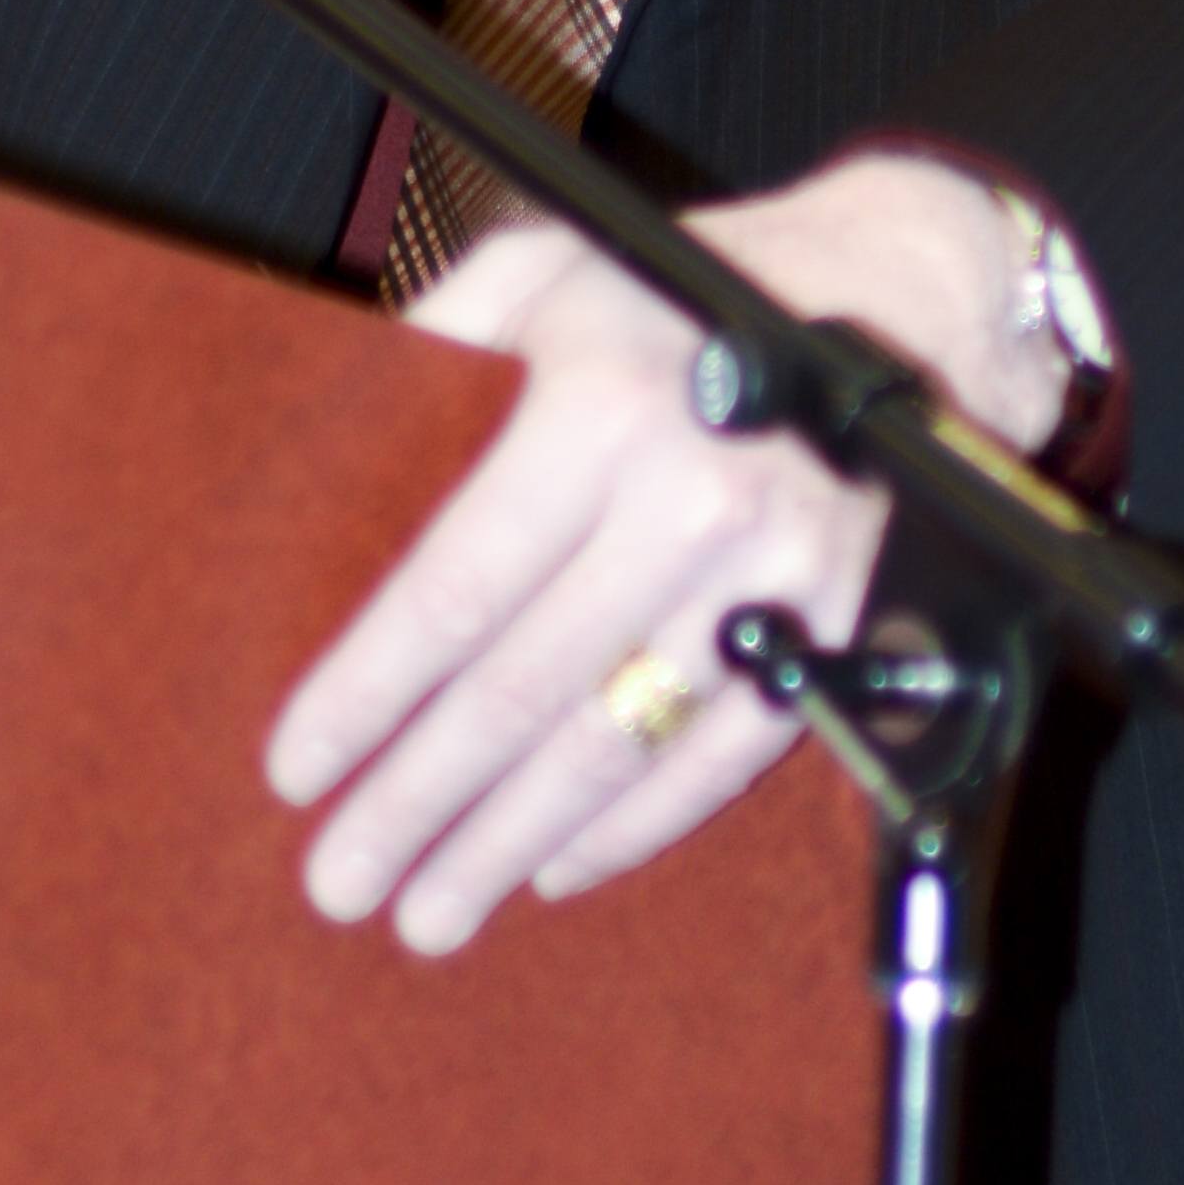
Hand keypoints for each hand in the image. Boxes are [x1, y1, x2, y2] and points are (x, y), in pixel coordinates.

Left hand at [265, 150, 1064, 954]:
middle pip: (523, 690)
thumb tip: (310, 446)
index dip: (367, 692)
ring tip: (430, 912)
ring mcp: (775, 577)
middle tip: (340, 882)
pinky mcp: (840, 628)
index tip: (296, 769)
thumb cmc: (682, 289)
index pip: (454, 589)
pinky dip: (632, 825)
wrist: (887, 298)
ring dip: (511, 840)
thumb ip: (430, 346)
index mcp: (599, 411)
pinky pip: (721, 758)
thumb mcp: (544, 271)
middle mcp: (690, 501)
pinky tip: (554, 866)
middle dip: (418, 801)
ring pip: (616, 743)